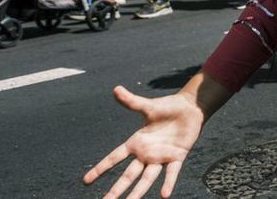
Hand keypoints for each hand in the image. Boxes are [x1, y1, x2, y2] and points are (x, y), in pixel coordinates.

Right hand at [84, 86, 203, 198]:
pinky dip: (168, 183)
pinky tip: (164, 195)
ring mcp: (160, 157)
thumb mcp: (148, 106)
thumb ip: (131, 102)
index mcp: (136, 142)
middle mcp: (146, 153)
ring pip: (146, 179)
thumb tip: (115, 89)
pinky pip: (171, 173)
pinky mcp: (176, 157)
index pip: (114, 158)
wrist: (191, 108)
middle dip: (116, 190)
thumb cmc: (168, 107)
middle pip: (127, 175)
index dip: (101, 168)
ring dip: (138, 192)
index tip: (85, 181)